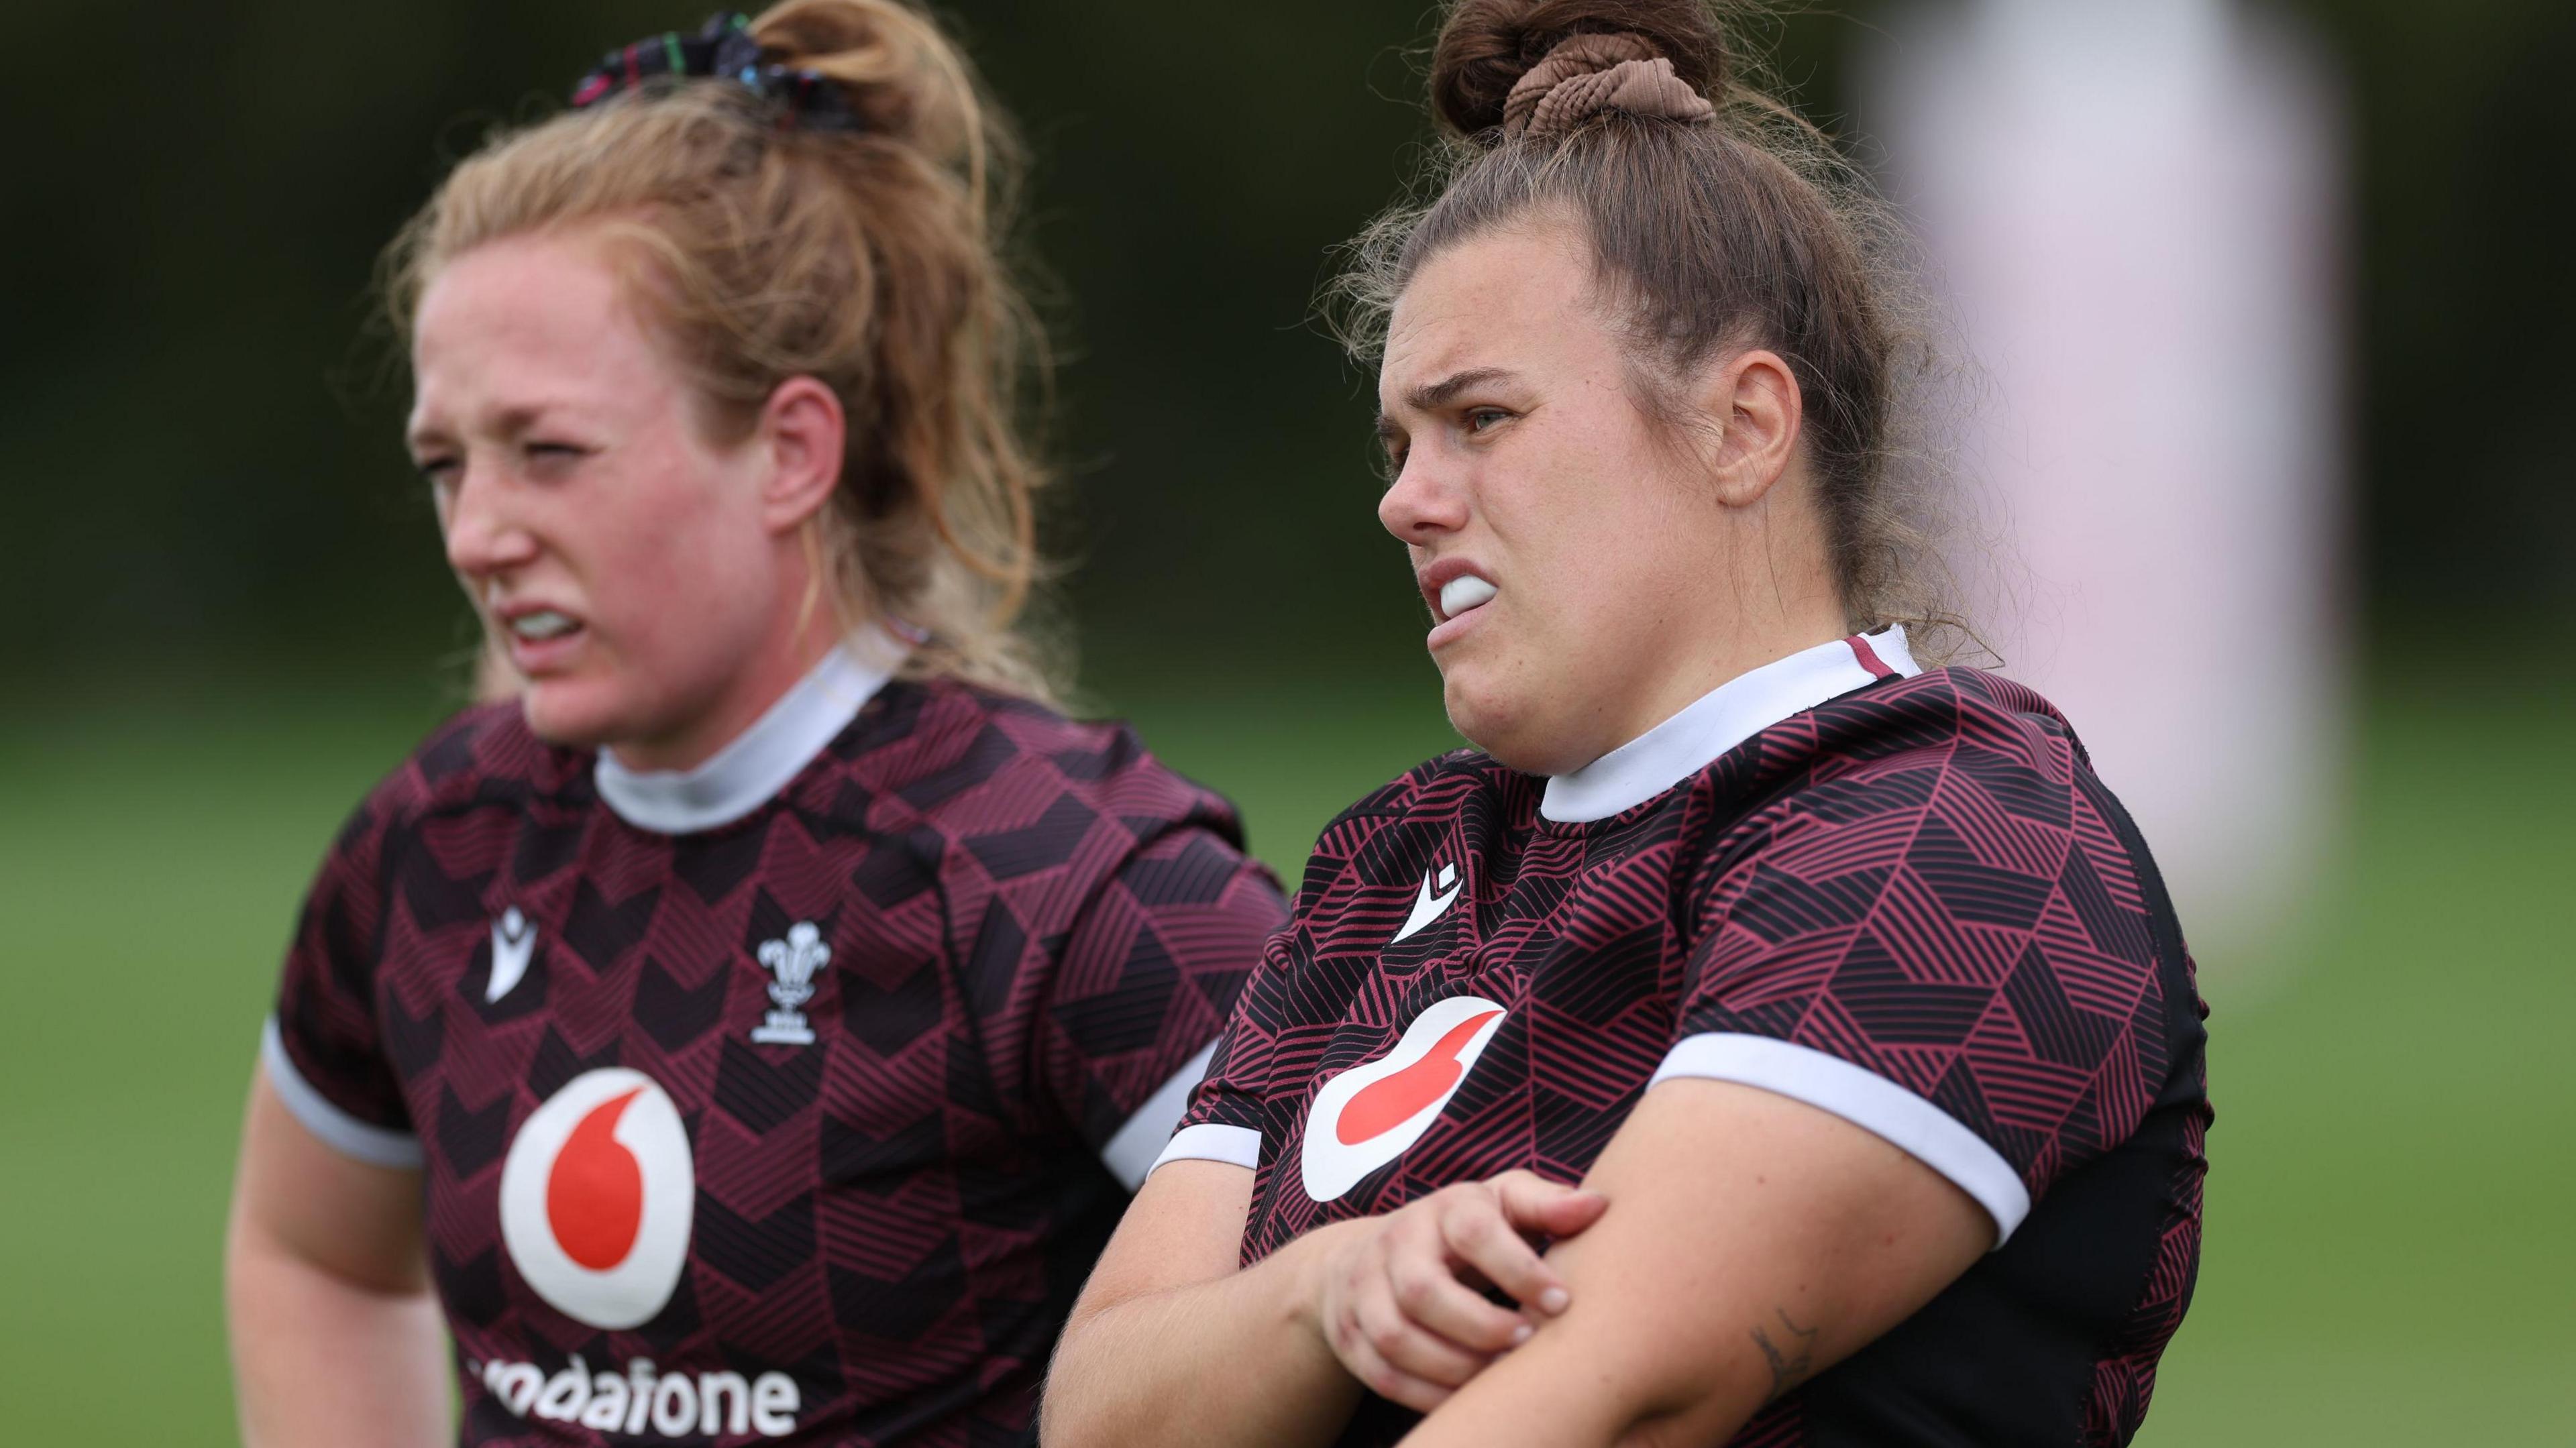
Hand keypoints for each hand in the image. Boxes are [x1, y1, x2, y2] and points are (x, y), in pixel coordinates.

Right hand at [1307, 1171, 1608, 1411]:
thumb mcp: (1500, 1204)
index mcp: (1441, 1209)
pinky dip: (1429, 1395)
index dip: (1518, 1268)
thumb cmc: (1460, 1232)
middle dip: (1481, 1326)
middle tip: (1528, 1342)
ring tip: (1500, 1373)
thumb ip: (1544, 1204)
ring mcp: (1363, 1290)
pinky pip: (1384, 1376)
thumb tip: (1600, 1205)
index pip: (1472, 1229)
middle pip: (1423, 1290)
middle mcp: (1394, 1244)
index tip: (1563, 1302)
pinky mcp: (1350, 1335)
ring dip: (1455, 1366)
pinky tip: (1470, 1397)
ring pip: (1397, 1338)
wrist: (1367, 1256)